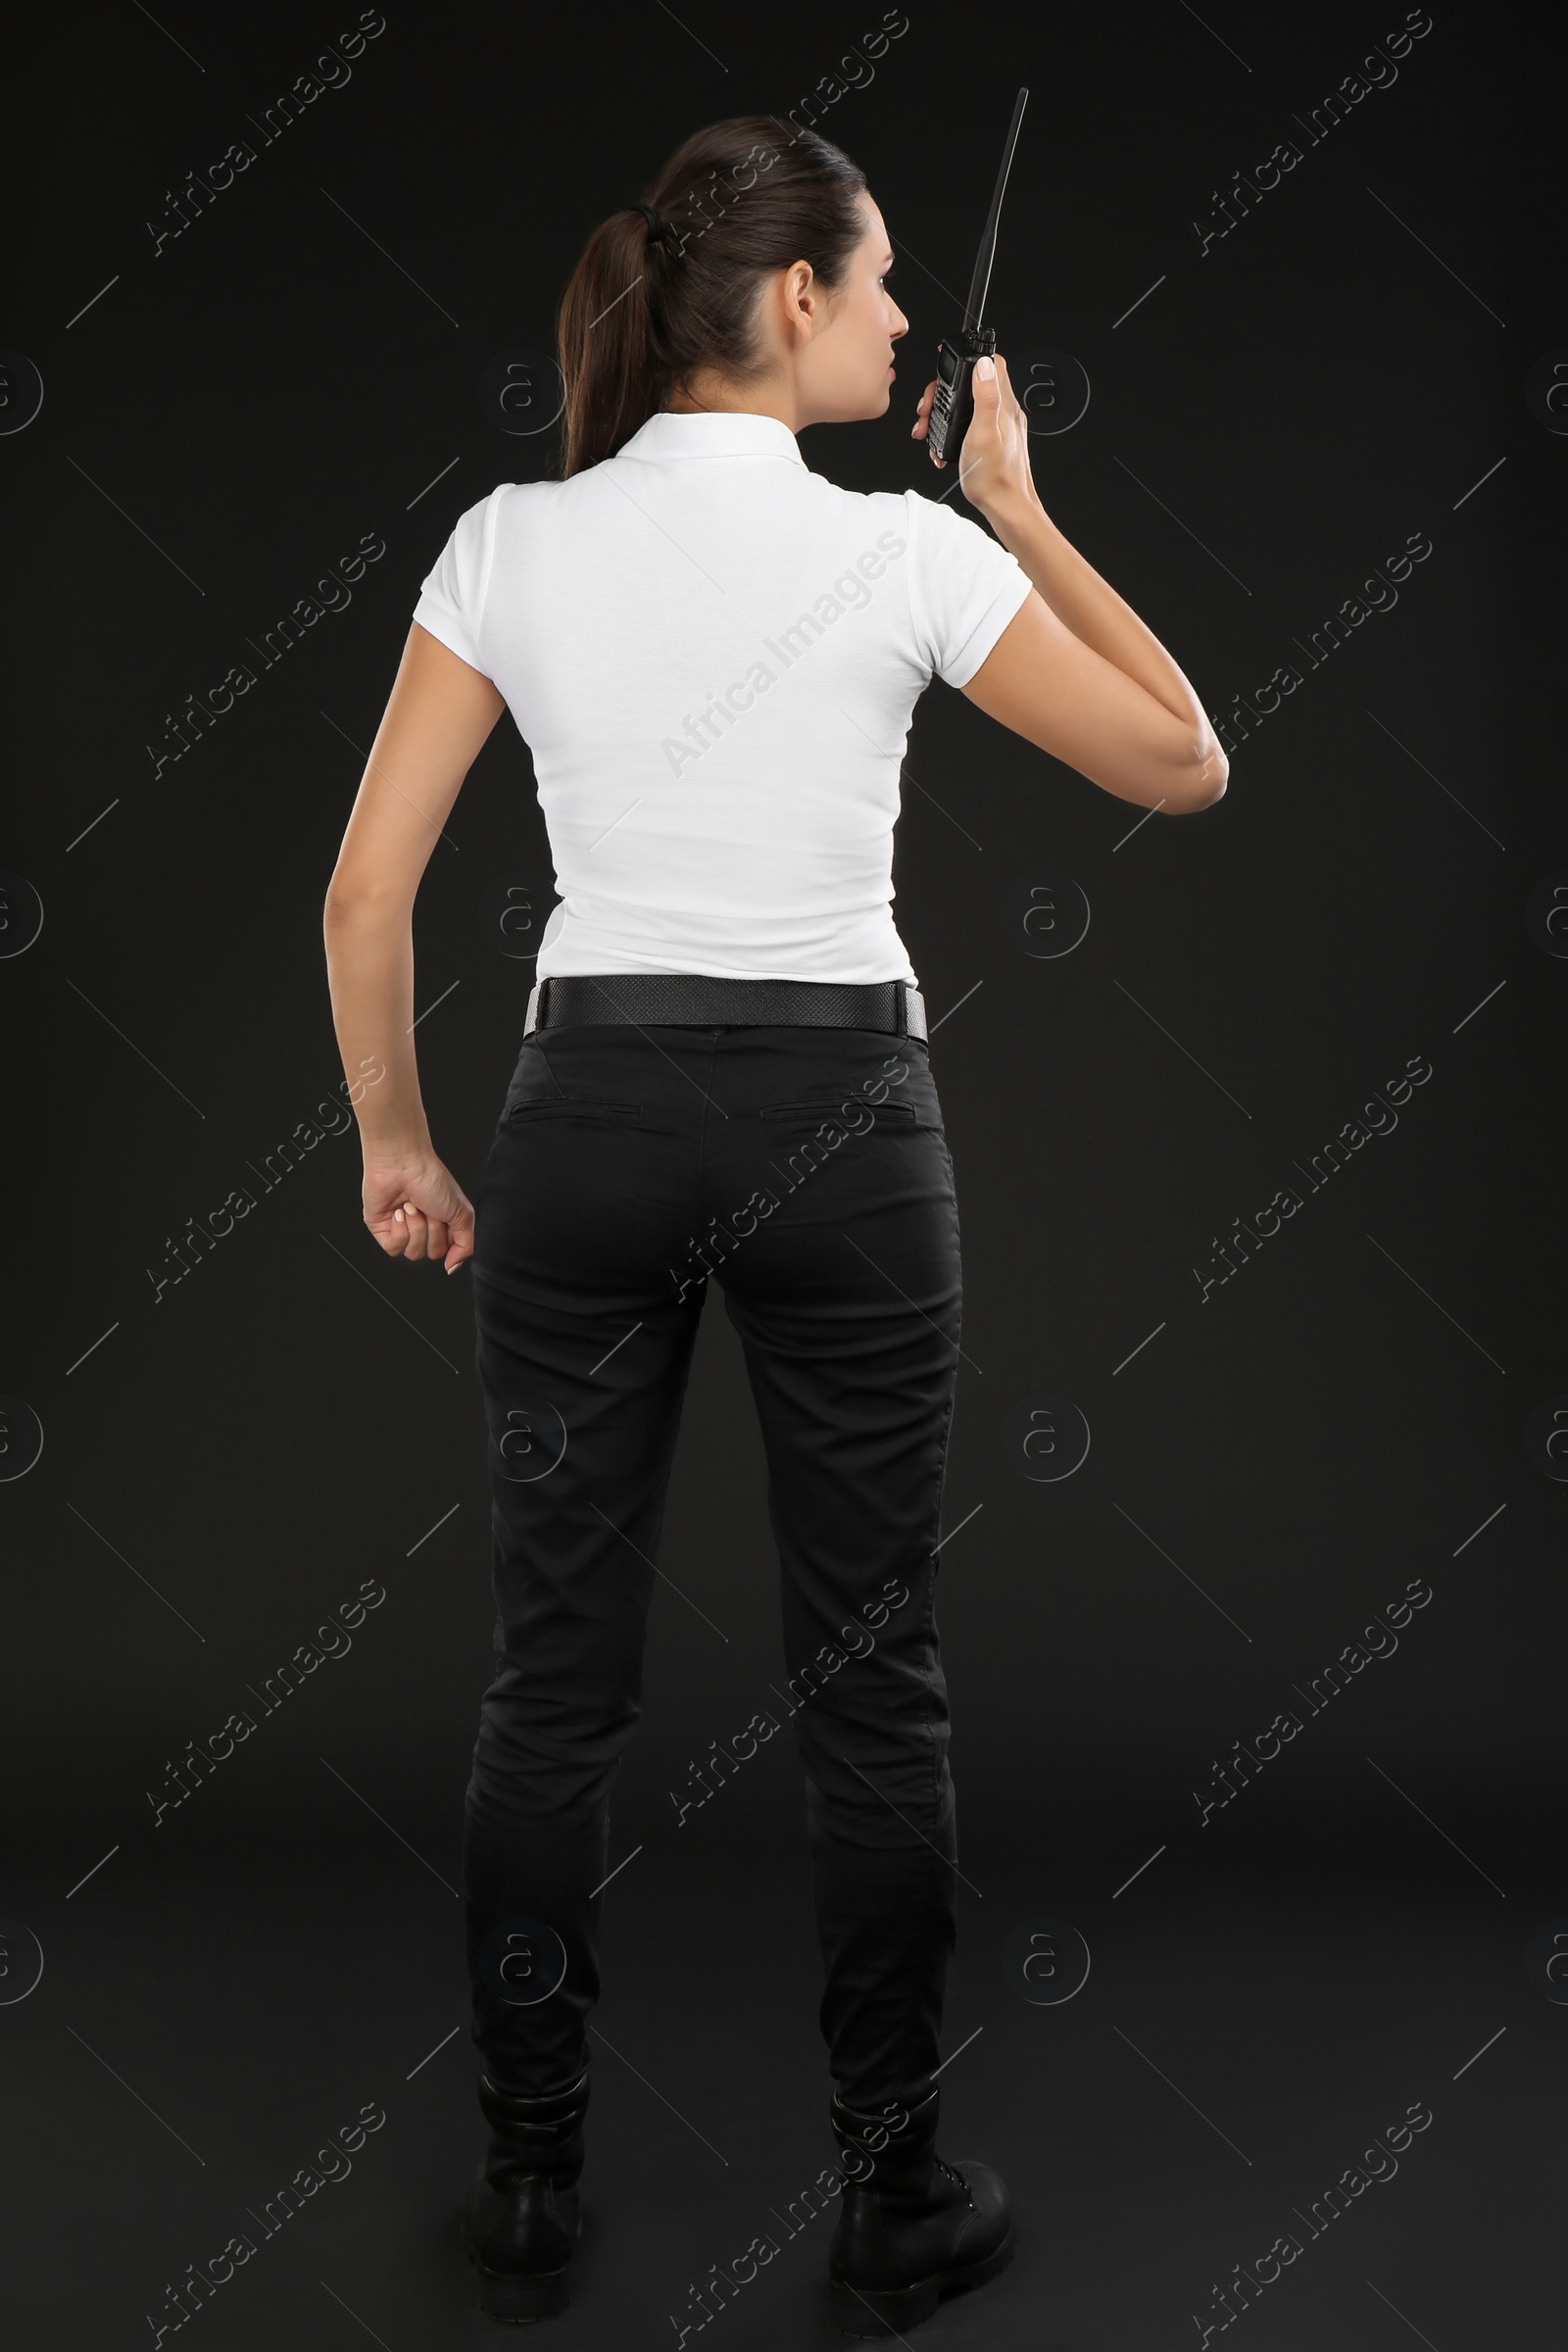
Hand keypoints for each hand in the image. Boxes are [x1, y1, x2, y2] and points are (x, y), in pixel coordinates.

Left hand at [362, 1149, 474, 1273]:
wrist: (402, 1164)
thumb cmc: (430, 1179)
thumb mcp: (462, 1213)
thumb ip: (466, 1244)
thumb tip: (454, 1266)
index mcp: (442, 1224)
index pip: (449, 1251)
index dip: (449, 1238)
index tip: (448, 1220)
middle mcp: (423, 1229)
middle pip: (432, 1253)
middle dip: (433, 1230)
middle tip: (429, 1209)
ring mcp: (402, 1230)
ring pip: (413, 1253)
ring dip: (416, 1228)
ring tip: (412, 1207)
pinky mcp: (383, 1231)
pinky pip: (394, 1248)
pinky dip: (399, 1230)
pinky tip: (399, 1212)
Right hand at [912, 353, 1039, 520]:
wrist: (1006, 509)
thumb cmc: (994, 479)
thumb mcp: (983, 433)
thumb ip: (985, 397)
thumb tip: (984, 364)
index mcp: (1004, 405)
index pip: (993, 364)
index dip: (971, 357)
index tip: (949, 360)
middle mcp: (1005, 412)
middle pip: (973, 383)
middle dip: (945, 391)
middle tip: (928, 408)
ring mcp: (1000, 427)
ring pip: (968, 405)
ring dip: (944, 412)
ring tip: (928, 427)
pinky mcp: (994, 442)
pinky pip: (969, 425)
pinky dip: (952, 430)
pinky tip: (942, 444)